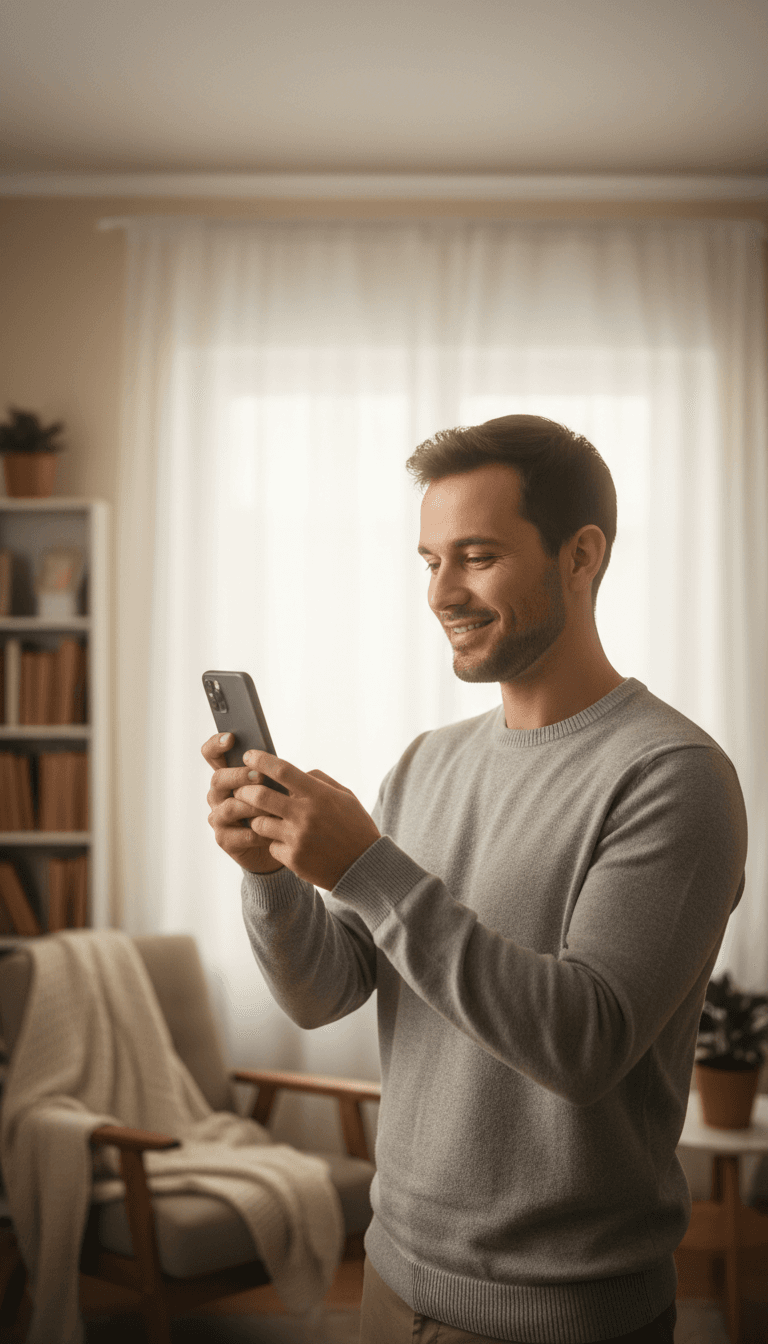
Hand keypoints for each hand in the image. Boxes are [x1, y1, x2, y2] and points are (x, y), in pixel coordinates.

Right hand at [203, 733, 285, 872]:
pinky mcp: (224, 839)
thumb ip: (269, 772)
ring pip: (229, 807)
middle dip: (239, 776)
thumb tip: (273, 759)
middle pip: (218, 779)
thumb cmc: (278, 808)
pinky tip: (272, 832)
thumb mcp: (277, 786)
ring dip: (252, 806)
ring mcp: (218, 818)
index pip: (211, 754)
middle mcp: (218, 795)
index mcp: (228, 776)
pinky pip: (237, 834)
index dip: (216, 744)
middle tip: (260, 776)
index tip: (231, 738)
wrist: (280, 843)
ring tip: (272, 808)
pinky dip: (256, 832)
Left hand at [232, 748, 381, 890]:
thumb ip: (318, 780)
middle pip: (260, 796)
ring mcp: (297, 838)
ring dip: (257, 819)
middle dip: (244, 790)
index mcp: (319, 795)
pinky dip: (274, 842)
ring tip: (262, 818)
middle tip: (240, 789)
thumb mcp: (345, 796)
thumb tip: (290, 773)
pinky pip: (270, 845)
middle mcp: (306, 815)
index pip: (282, 770)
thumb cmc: (355, 827)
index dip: (261, 760)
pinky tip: (284, 842)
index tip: (248, 756)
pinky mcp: (293, 859)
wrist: (364, 867)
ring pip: (258, 823)